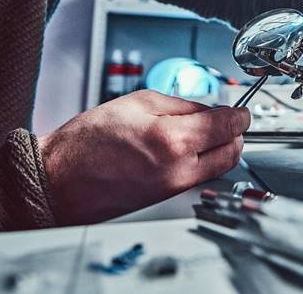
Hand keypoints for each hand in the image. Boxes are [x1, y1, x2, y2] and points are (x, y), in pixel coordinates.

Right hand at [38, 91, 249, 224]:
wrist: (60, 178)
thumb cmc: (88, 141)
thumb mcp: (138, 102)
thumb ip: (181, 104)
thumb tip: (208, 109)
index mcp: (173, 139)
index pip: (227, 125)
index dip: (240, 114)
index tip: (242, 110)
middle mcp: (179, 169)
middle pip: (231, 152)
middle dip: (236, 133)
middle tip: (231, 119)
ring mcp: (174, 188)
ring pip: (218, 168)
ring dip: (223, 149)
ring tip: (209, 131)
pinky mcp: (165, 199)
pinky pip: (198, 178)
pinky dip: (204, 162)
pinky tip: (189, 148)